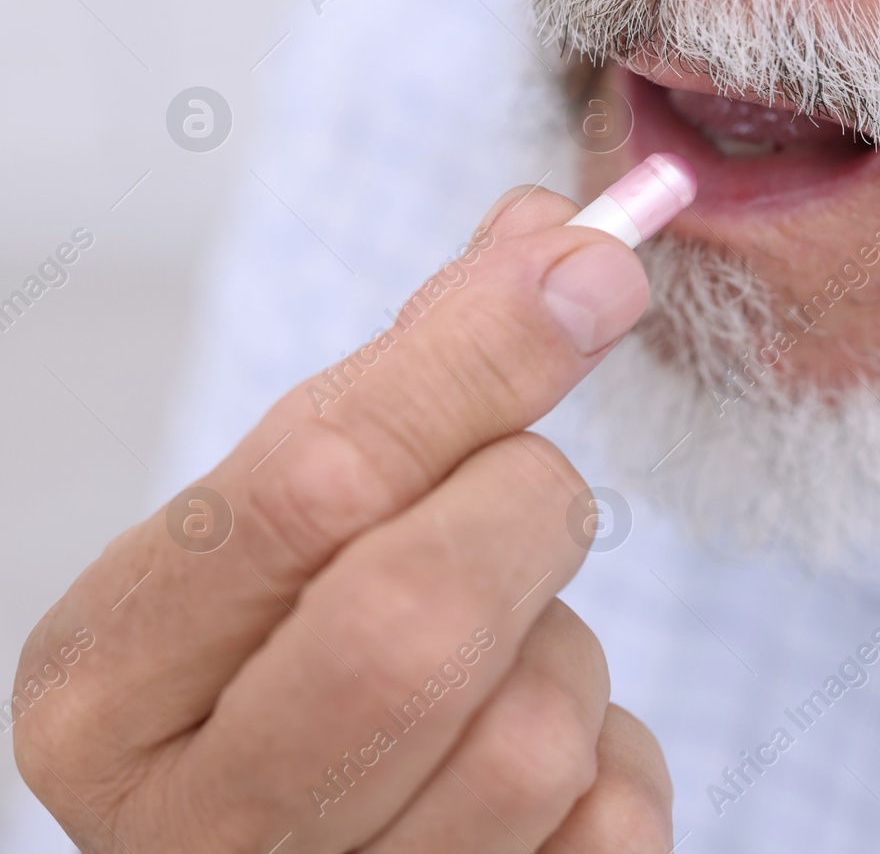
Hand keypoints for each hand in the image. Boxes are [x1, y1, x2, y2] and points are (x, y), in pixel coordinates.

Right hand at [12, 187, 672, 852]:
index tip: (590, 270)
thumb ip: (411, 383)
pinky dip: (613, 758)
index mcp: (109, 685)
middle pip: (421, 618)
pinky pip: (616, 816)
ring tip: (498, 659)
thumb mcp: (282, 536)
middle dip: (523, 513)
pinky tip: (537, 768)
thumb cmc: (286, 671)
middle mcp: (196, 828)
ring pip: (537, 729)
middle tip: (524, 495)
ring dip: (564, 653)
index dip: (473, 361)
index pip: (307, 486)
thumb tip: (560, 238)